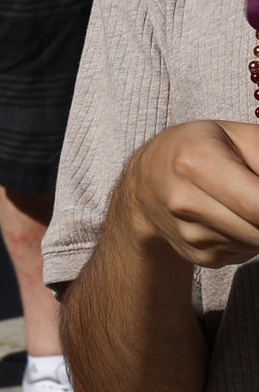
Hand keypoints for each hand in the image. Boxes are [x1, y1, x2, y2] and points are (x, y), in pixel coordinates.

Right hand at [120, 121, 258, 269]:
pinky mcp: (200, 256)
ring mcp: (192, 235)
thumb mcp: (236, 135)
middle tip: (256, 198)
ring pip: (257, 242)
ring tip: (245, 203)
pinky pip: (246, 252)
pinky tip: (231, 217)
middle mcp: (186, 202)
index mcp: (194, 162)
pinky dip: (249, 236)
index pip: (257, 204)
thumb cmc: (196, 149)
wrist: (144, 184)